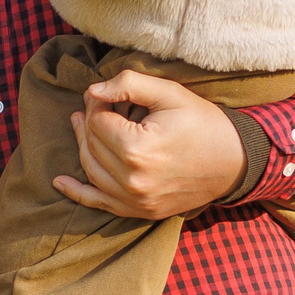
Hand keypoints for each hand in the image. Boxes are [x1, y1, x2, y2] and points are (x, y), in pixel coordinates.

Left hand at [54, 71, 244, 220]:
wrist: (235, 161)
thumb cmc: (204, 123)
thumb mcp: (170, 93)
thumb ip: (129, 84)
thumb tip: (93, 90)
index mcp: (137, 148)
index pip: (98, 121)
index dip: (97, 102)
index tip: (104, 92)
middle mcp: (132, 179)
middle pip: (92, 145)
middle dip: (89, 121)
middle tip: (93, 104)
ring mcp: (135, 200)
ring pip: (92, 170)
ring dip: (82, 146)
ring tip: (81, 125)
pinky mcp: (140, 211)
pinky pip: (99, 203)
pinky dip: (77, 193)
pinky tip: (59, 183)